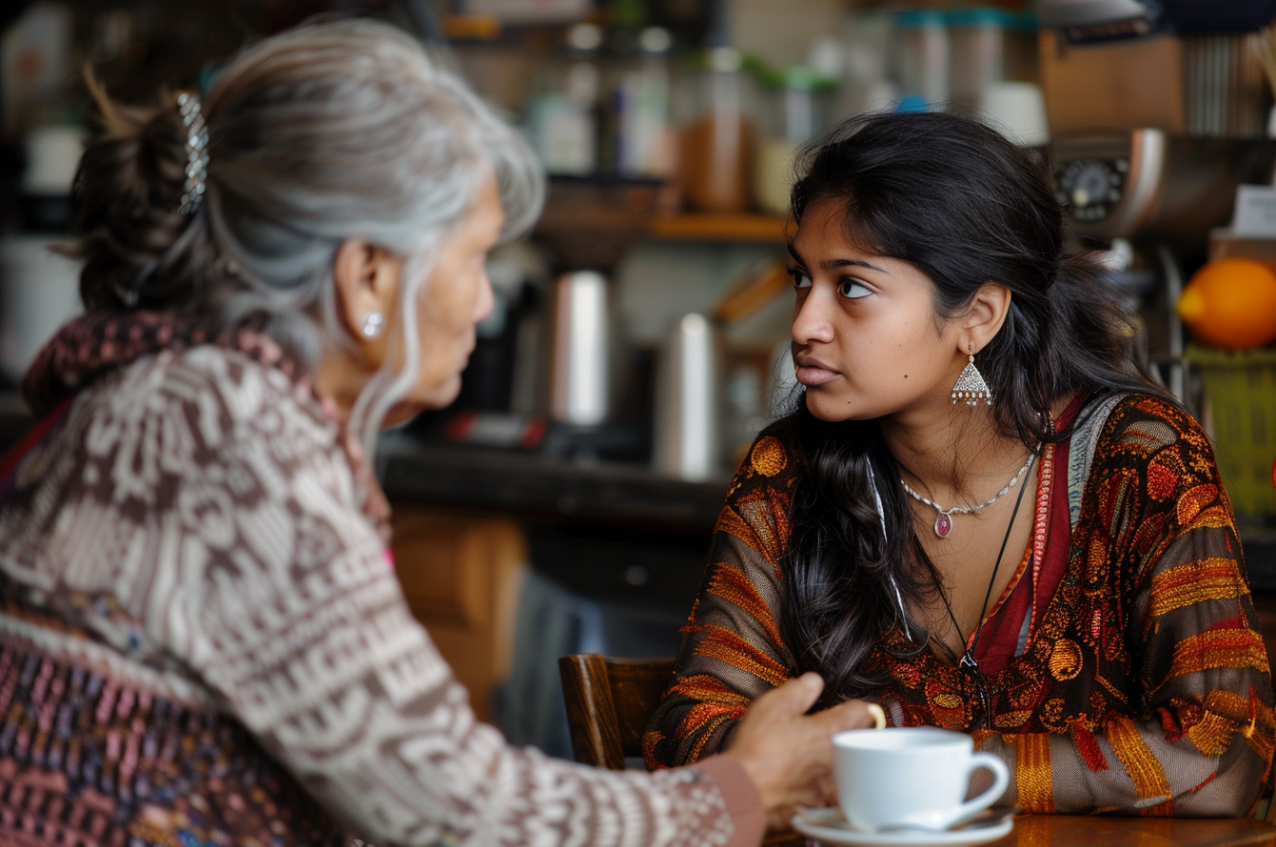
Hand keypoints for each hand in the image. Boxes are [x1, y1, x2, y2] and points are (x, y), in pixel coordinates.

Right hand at [725, 673, 879, 829]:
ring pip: (849, 769)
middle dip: (850, 732)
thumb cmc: (759, 749)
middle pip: (860, 742)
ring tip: (819, 755)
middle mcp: (839, 760)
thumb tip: (814, 681)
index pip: (863, 712)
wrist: (745, 790)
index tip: (846, 705)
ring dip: (840, 760)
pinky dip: (825, 786)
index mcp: (832, 731)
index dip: (854, 704)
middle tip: (831, 727)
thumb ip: (799, 690)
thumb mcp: (775, 705)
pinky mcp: (819, 806)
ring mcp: (831, 786)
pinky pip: (832, 793)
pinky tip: (808, 781)